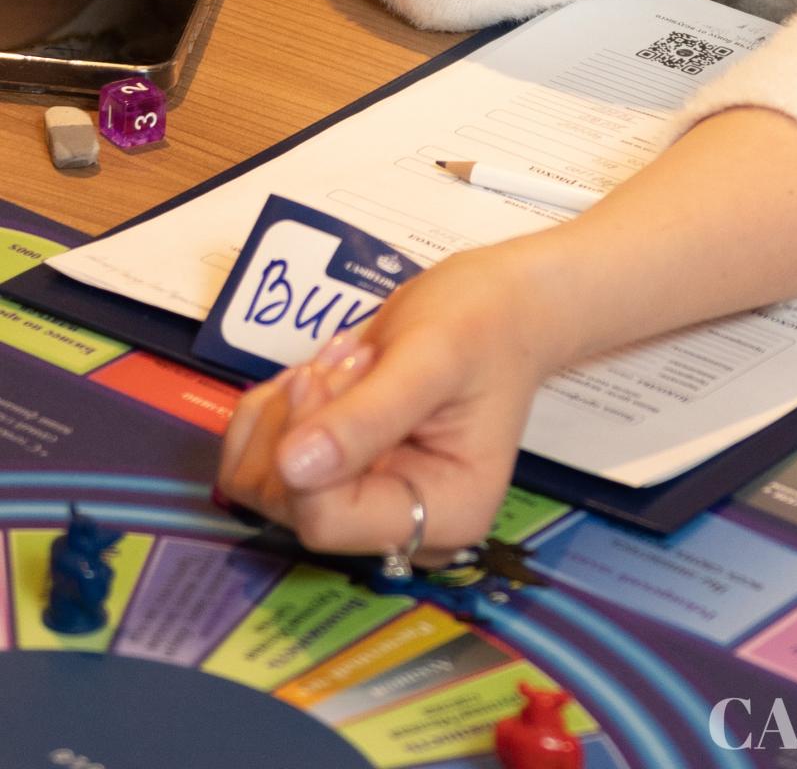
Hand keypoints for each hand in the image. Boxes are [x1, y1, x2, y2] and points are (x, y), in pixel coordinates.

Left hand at [215, 238, 558, 559]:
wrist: (499, 303)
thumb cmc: (481, 322)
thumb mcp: (432, 357)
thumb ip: (368, 416)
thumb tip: (291, 468)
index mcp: (443, 516)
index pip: (327, 519)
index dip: (307, 448)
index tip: (325, 373)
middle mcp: (398, 529)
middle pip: (291, 504)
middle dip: (303, 418)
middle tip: (352, 355)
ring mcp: (361, 507)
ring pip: (262, 484)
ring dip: (285, 410)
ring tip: (346, 359)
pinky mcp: (335, 481)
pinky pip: (259, 463)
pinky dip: (273, 411)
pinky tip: (321, 374)